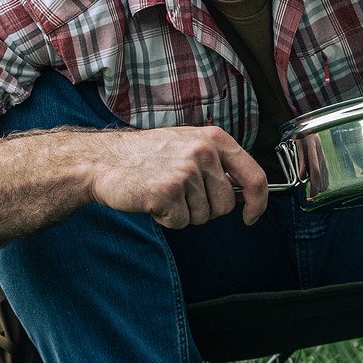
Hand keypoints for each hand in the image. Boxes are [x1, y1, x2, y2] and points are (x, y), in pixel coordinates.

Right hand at [84, 127, 268, 227]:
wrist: (105, 160)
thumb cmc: (149, 155)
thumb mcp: (190, 144)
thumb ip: (220, 163)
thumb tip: (247, 190)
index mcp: (214, 139)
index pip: (254, 177)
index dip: (257, 202)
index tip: (251, 215)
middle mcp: (203, 152)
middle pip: (226, 205)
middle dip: (206, 209)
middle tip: (180, 194)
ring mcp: (185, 171)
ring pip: (203, 216)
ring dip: (183, 213)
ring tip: (164, 192)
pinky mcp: (167, 191)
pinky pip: (181, 222)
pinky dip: (167, 219)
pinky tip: (153, 200)